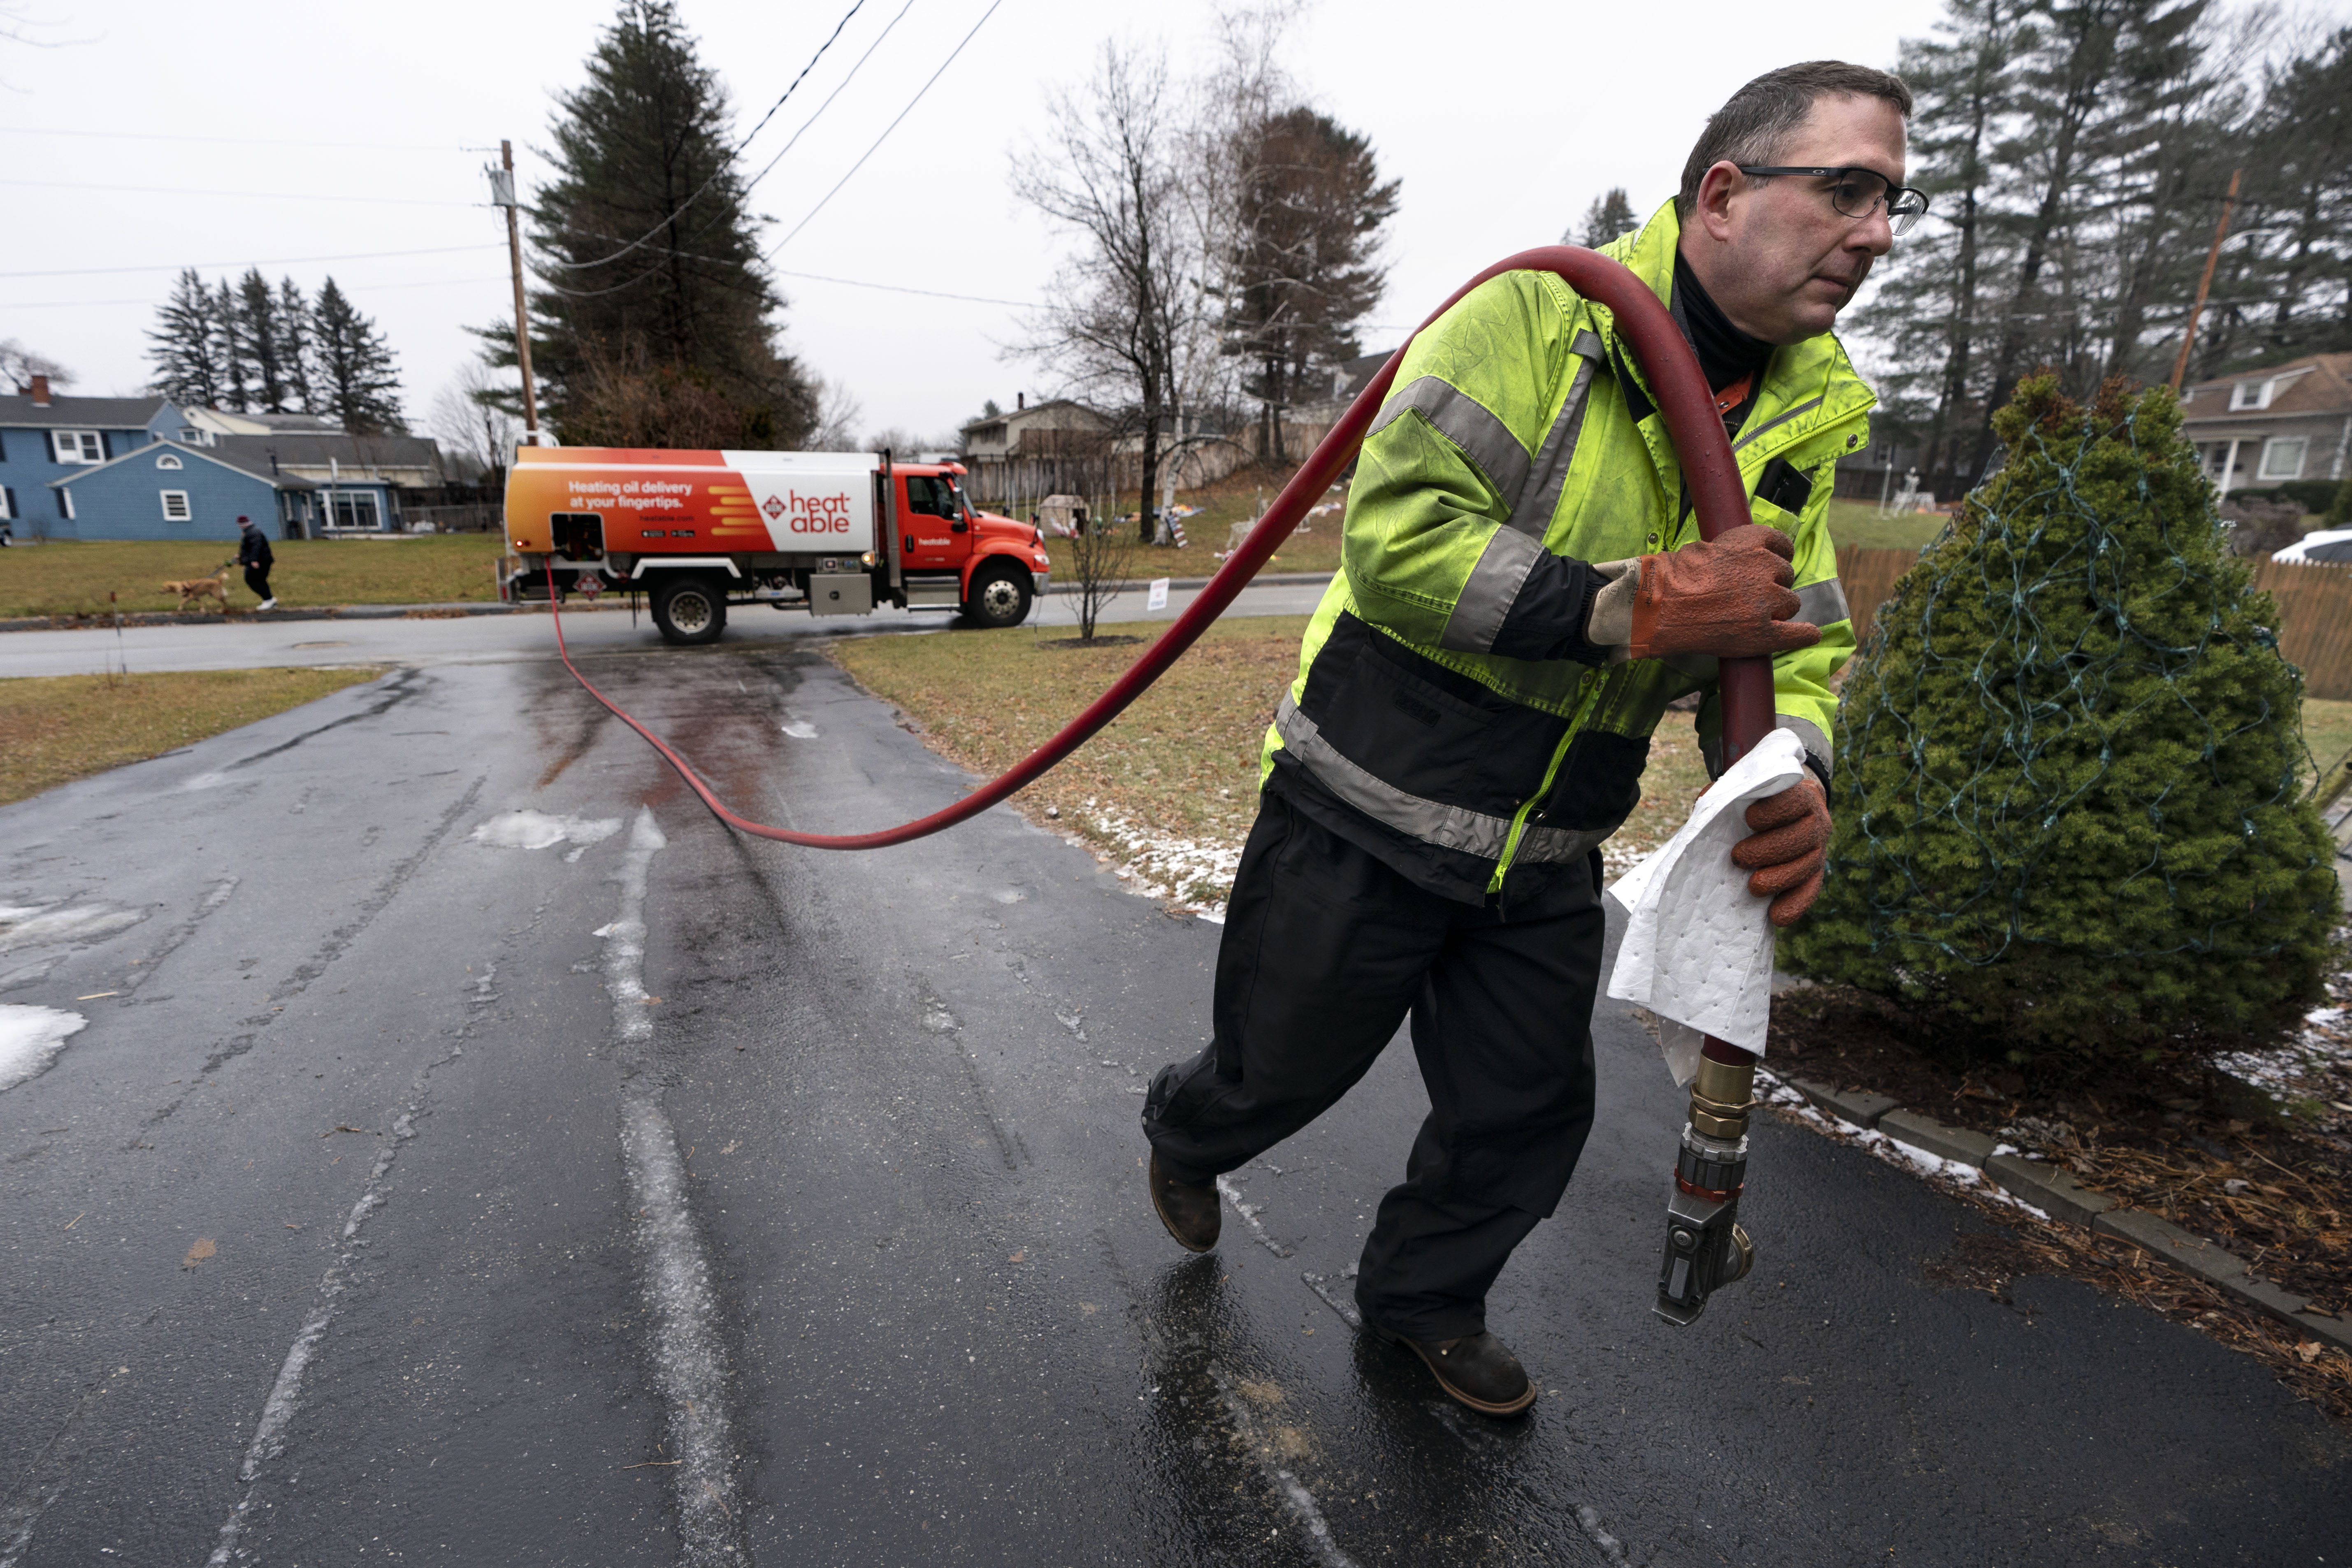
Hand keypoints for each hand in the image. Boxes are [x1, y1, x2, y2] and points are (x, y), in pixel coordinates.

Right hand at [1628, 524, 1819, 660]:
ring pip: (1791, 603)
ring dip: (1778, 609)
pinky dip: (1805, 634)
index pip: (1782, 544)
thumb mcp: (1706, 547)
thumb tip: (1744, 558)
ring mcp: (1768, 600)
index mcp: (1752, 541)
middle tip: (1748, 596)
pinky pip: (1798, 633)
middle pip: (1786, 576)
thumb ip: (1733, 551)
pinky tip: (1809, 634)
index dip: (1777, 557)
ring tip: (1751, 616)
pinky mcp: (1765, 631)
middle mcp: (1766, 566)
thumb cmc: (1675, 577)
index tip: (1773, 564)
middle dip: (1773, 585)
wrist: (1663, 605)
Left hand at [1730, 775, 1828, 926]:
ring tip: (1753, 887)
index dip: (1775, 810)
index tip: (1749, 818)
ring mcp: (1819, 848)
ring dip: (1780, 878)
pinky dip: (1794, 905)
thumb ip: (1729, 793)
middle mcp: (1816, 821)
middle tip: (1738, 858)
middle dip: (1769, 849)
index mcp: (1801, 796)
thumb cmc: (1758, 800)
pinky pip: (1811, 890)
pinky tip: (1776, 916)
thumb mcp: (1745, 791)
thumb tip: (1707, 804)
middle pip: (1802, 836)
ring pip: (1808, 865)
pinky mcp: (1815, 873)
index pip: (1795, 800)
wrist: (1788, 809)